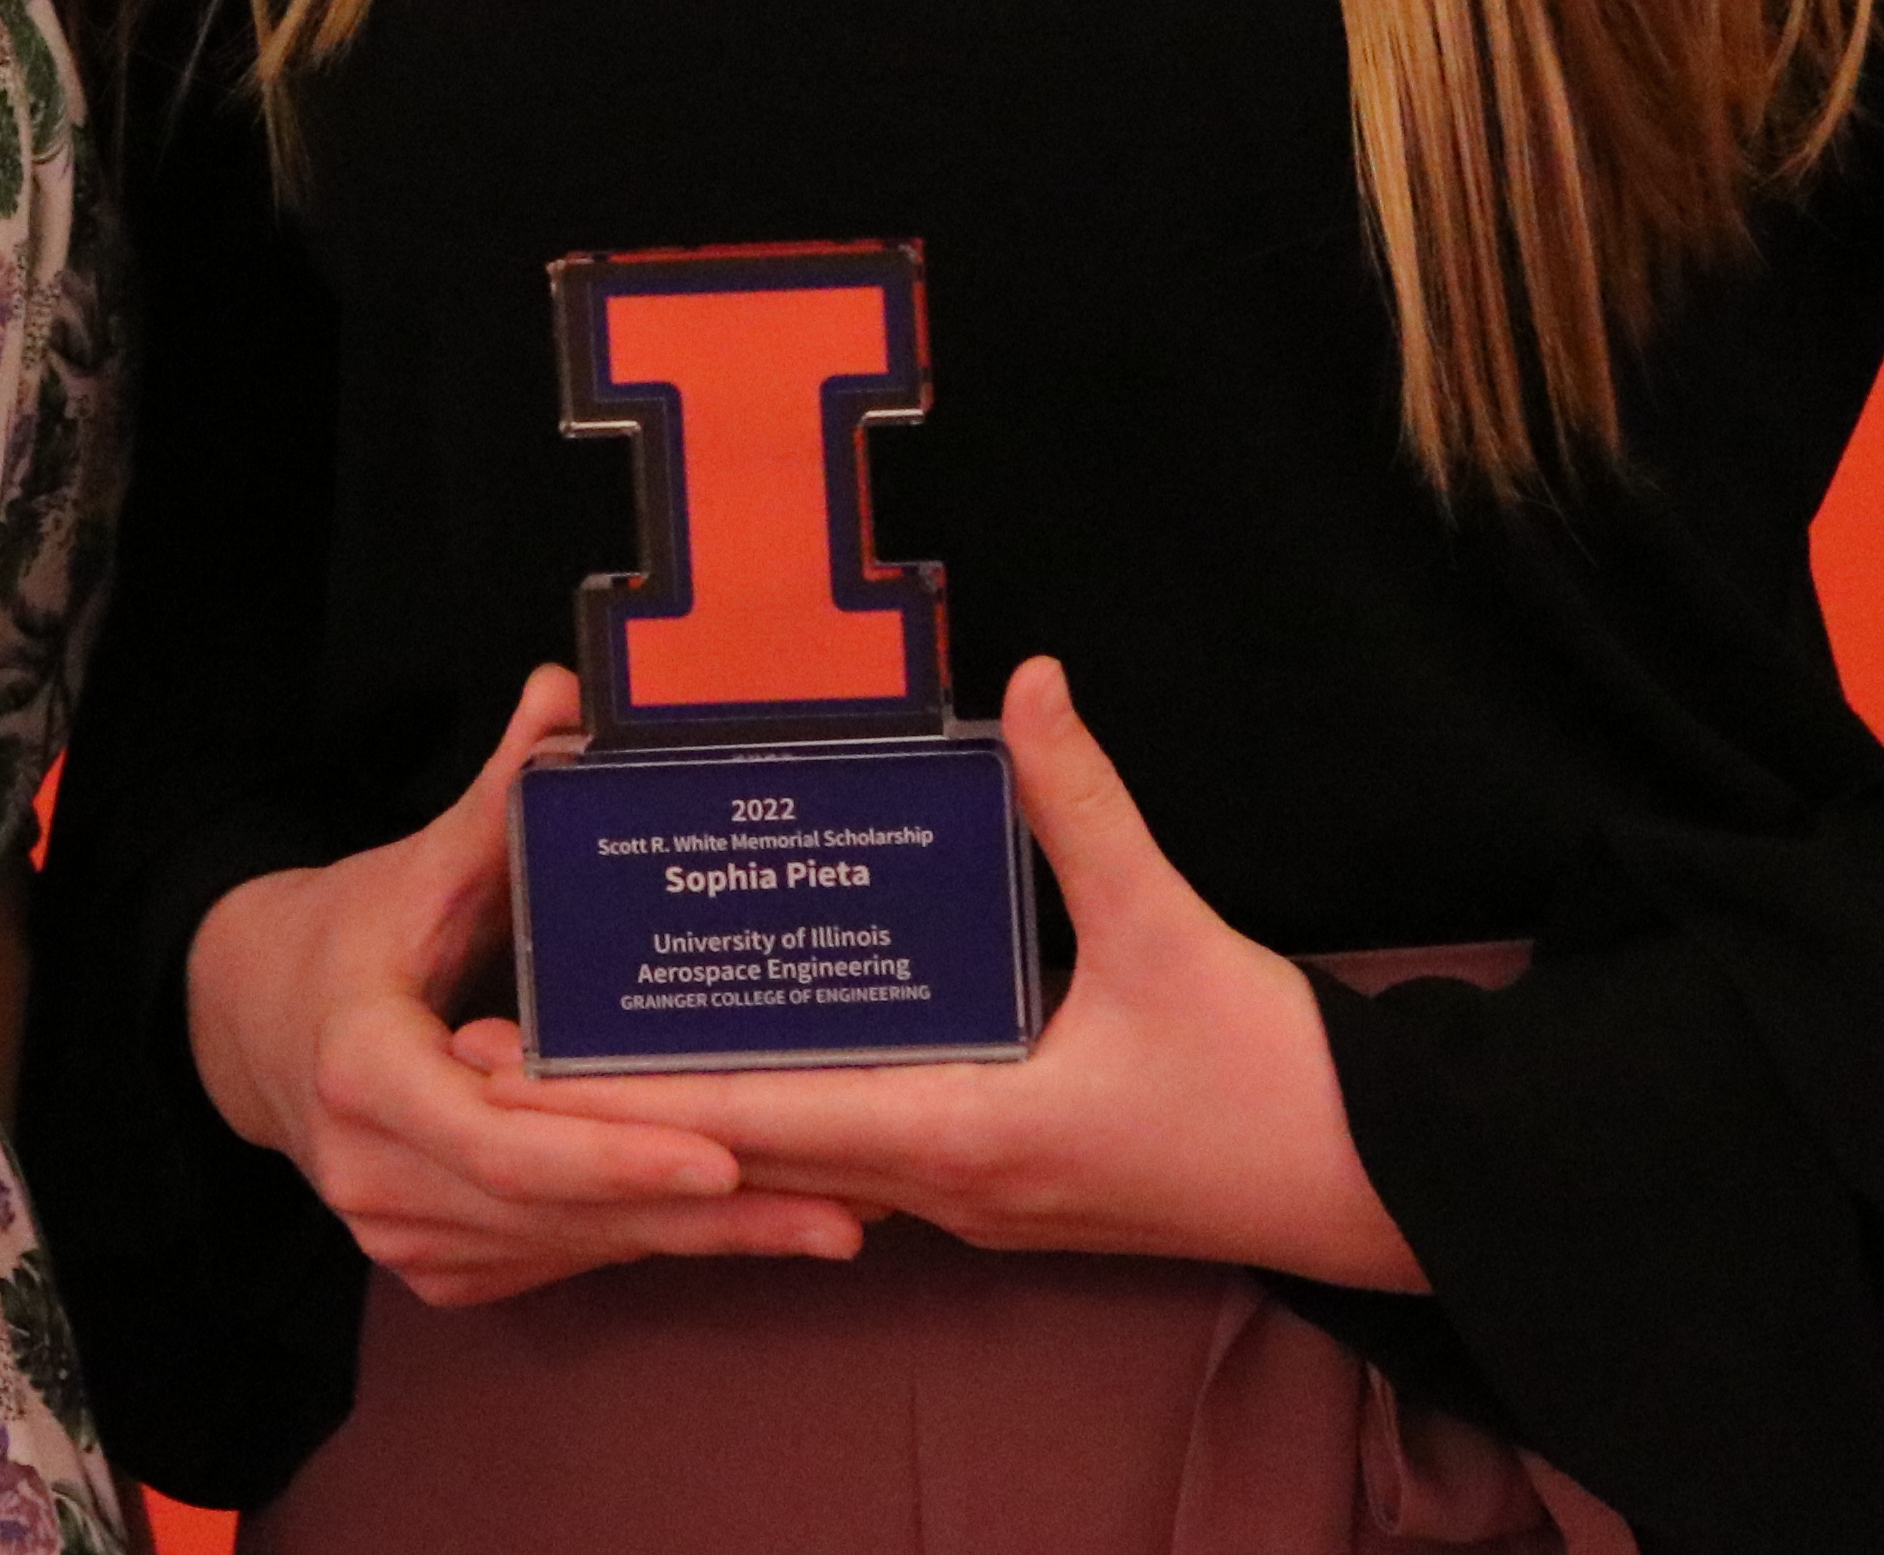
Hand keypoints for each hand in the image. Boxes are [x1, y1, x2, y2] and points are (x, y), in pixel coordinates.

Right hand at [188, 666, 873, 1306]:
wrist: (256, 1025)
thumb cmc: (354, 936)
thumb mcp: (419, 866)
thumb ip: (499, 794)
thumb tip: (570, 691)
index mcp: (363, 1074)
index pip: (500, 1140)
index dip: (613, 1156)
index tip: (723, 1158)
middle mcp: (375, 1175)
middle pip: (559, 1210)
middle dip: (705, 1218)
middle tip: (841, 1212)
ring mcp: (401, 1236)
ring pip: (571, 1248)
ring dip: (698, 1242)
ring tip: (829, 1218)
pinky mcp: (435, 1267)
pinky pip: (557, 1263)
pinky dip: (648, 1241)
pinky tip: (752, 1227)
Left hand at [444, 657, 1423, 1290]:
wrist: (1369, 1191)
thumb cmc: (1271, 1076)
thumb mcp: (1172, 926)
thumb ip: (1087, 803)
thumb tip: (1029, 683)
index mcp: (968, 1130)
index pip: (765, 1114)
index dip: (640, 1089)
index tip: (533, 1058)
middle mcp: (948, 1184)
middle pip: (757, 1144)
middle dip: (635, 1098)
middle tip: (514, 1035)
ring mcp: (975, 1200)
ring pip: (807, 1159)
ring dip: (710, 1106)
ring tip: (604, 1038)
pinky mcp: (1004, 1190)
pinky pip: (864, 1158)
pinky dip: (791, 1114)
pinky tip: (753, 1058)